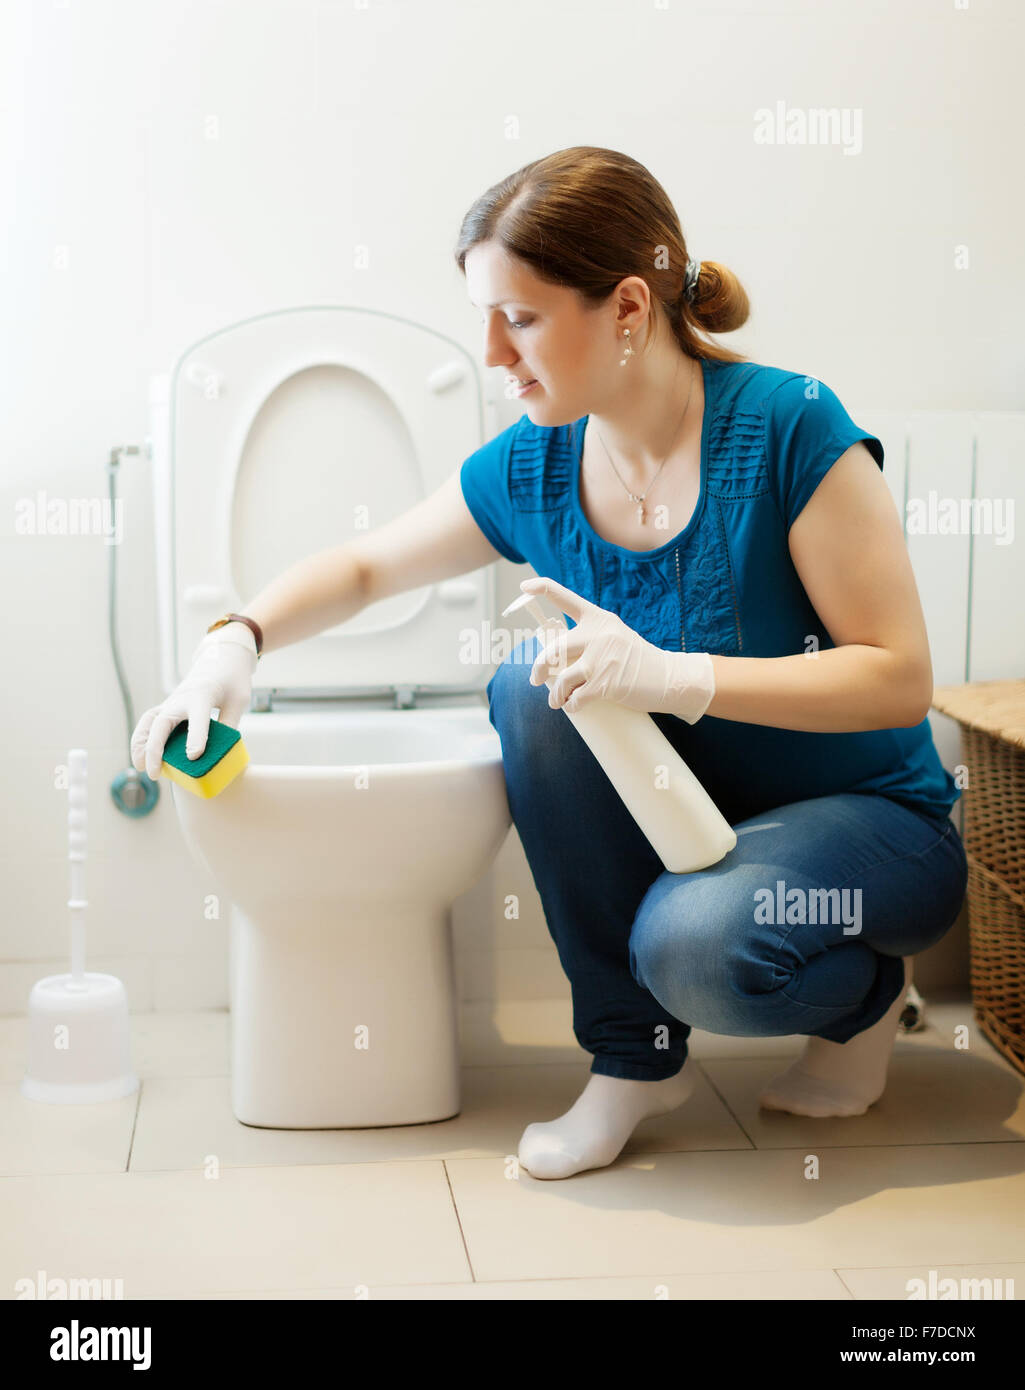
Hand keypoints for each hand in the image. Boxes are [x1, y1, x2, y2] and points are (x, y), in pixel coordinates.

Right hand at [131, 630, 257, 779]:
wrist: (221, 657)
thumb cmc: (233, 681)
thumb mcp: (239, 701)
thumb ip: (229, 724)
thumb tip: (219, 753)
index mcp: (204, 695)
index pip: (198, 718)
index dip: (196, 737)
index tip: (193, 757)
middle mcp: (183, 698)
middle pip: (162, 722)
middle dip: (154, 749)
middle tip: (153, 773)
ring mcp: (172, 701)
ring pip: (149, 721)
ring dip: (140, 743)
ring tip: (139, 765)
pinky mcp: (168, 705)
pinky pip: (149, 721)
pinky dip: (142, 737)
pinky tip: (141, 755)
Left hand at [521, 576, 716, 722]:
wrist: (669, 678)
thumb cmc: (637, 661)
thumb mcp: (614, 638)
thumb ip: (589, 640)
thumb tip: (554, 660)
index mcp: (599, 618)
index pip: (565, 597)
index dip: (542, 589)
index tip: (524, 587)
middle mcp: (599, 634)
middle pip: (553, 649)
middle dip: (538, 667)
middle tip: (535, 679)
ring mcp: (602, 659)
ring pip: (561, 679)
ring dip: (555, 695)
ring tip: (556, 701)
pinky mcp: (606, 683)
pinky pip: (576, 698)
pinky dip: (571, 706)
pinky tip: (574, 706)